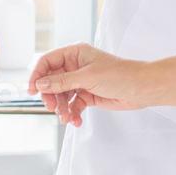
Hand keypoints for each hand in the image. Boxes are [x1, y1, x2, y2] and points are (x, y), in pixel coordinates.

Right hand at [27, 42, 143, 126]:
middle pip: (51, 81)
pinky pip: (73, 105)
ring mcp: (82, 81)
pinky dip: (72, 113)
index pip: (47, 62)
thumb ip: (62, 81)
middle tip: (54, 108)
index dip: (37, 75)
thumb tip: (40, 84)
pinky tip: (76, 121)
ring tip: (67, 118)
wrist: (142, 89)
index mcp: (75, 53)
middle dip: (51, 96)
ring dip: (62, 108)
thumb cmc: (120, 75)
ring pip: (61, 96)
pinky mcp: (88, 95)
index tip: (33, 91)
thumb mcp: (88, 77)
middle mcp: (76, 66)